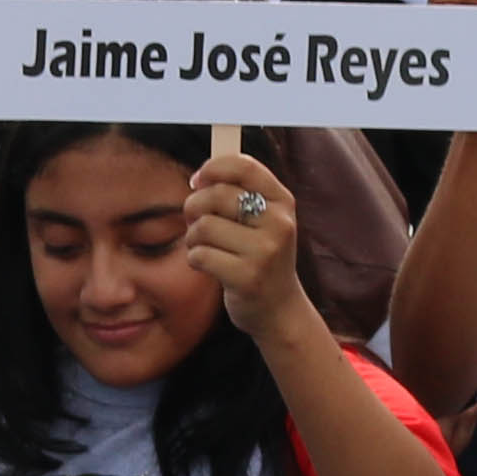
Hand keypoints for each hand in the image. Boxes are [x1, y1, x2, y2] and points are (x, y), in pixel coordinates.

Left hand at [172, 146, 315, 337]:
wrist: (279, 310)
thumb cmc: (261, 257)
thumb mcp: (264, 221)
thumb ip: (239, 193)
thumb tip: (200, 177)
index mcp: (283, 201)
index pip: (244, 166)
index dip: (213, 168)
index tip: (198, 181)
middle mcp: (279, 223)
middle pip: (216, 195)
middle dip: (194, 207)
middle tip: (195, 221)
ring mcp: (265, 251)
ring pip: (204, 226)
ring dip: (193, 237)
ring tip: (204, 247)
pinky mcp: (247, 277)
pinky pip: (200, 255)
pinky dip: (195, 259)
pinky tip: (208, 266)